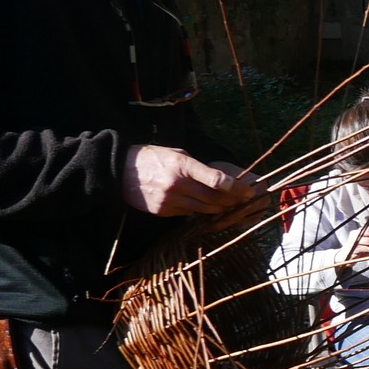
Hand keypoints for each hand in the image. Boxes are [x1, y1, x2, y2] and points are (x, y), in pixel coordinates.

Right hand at [121, 145, 257, 216]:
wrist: (118, 170)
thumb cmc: (152, 158)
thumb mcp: (176, 153)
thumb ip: (198, 167)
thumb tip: (221, 180)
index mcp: (183, 165)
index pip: (217, 180)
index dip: (237, 188)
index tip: (249, 191)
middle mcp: (177, 184)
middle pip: (215, 199)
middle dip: (233, 202)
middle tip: (245, 201)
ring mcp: (169, 201)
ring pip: (205, 210)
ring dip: (220, 209)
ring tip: (231, 206)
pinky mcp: (162, 212)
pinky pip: (189, 214)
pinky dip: (200, 212)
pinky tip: (206, 207)